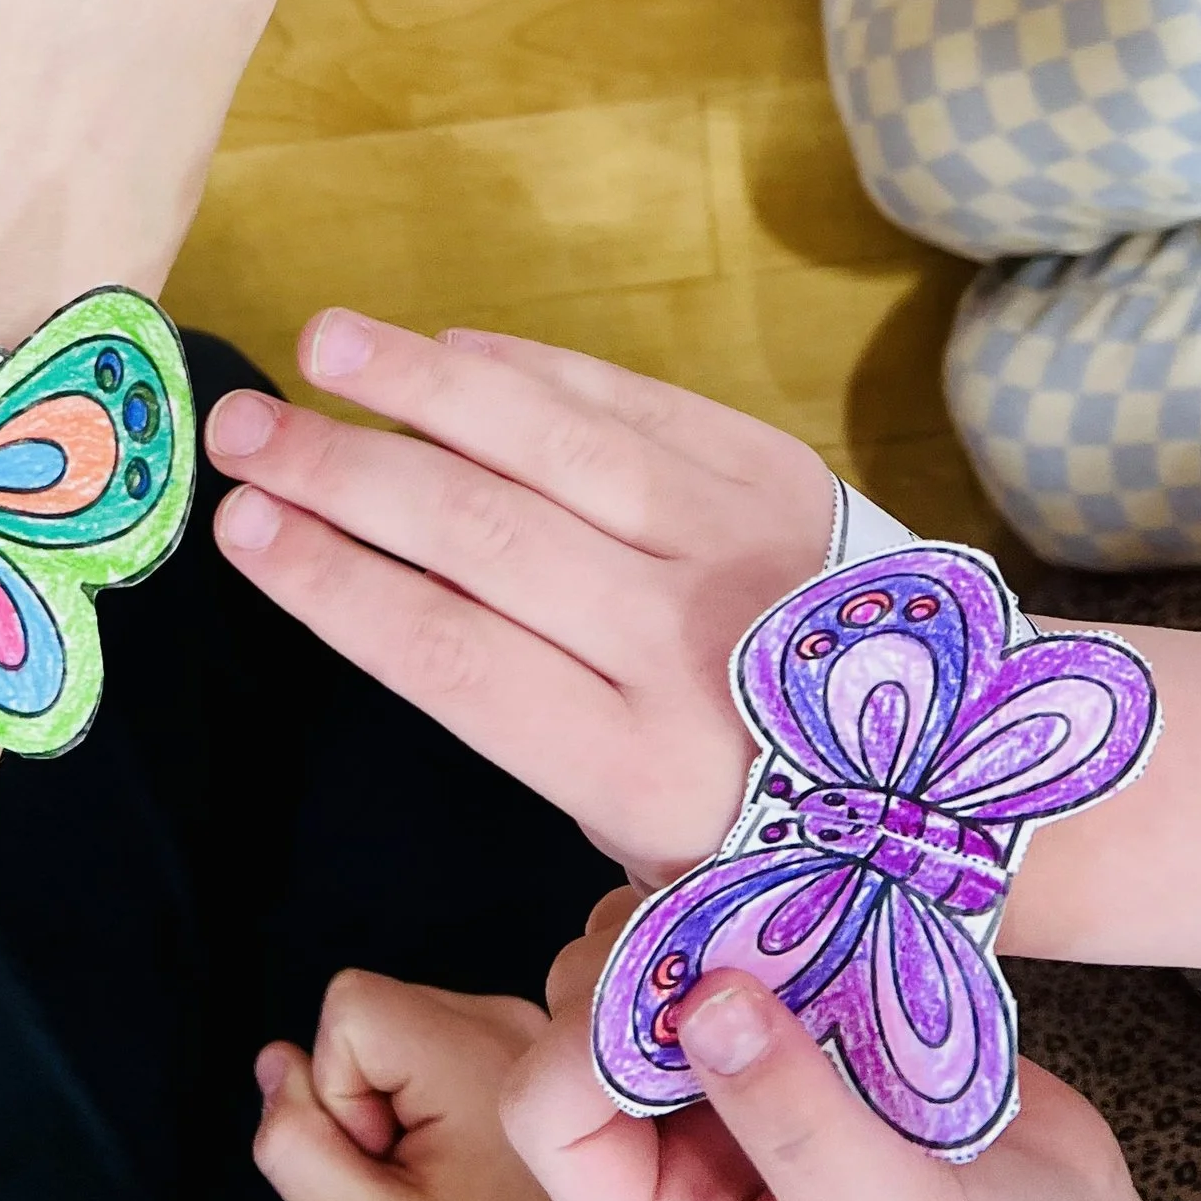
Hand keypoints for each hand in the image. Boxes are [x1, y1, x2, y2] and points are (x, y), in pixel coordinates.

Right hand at [207, 313, 835, 882]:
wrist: (963, 758)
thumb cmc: (762, 823)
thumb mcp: (644, 857)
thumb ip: (530, 760)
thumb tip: (385, 616)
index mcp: (635, 763)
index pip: (450, 656)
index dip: (336, 585)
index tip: (241, 529)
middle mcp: (679, 641)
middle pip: (480, 535)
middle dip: (342, 473)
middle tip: (237, 431)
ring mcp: (730, 537)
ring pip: (550, 442)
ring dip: (422, 386)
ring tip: (321, 343)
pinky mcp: (765, 465)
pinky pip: (626, 400)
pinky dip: (529, 369)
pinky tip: (442, 351)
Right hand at [254, 971, 642, 1200]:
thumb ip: (300, 1147)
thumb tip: (276, 1060)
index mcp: (478, 1052)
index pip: (349, 1006)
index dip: (340, 1092)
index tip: (389, 1163)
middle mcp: (513, 1018)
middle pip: (376, 1013)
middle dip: (369, 1096)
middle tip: (419, 1180)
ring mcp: (530, 1030)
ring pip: (401, 1028)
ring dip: (399, 1101)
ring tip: (447, 1177)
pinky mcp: (531, 1052)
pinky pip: (436, 1046)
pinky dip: (430, 1100)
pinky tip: (465, 1162)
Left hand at [499, 904, 1200, 1200]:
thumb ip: (796, 1125)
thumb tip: (701, 997)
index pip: (556, 1115)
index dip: (585, 1042)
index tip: (679, 989)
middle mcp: (702, 1147)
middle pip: (598, 1012)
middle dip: (648, 949)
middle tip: (734, 908)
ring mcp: (764, 1076)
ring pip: (679, 956)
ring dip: (717, 903)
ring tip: (791, 882)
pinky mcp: (833, 1020)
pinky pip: (772, 933)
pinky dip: (789, 891)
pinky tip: (833, 873)